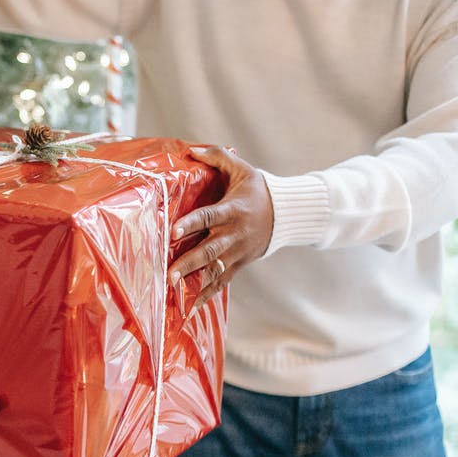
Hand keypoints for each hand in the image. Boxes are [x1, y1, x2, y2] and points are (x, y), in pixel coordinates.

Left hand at [171, 146, 273, 307]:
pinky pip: (222, 281)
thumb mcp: (242, 170)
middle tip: (170, 273)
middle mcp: (234, 234)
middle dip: (189, 262)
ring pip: (215, 269)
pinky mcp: (239, 263)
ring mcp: (237, 252)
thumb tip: (192, 150)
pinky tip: (190, 306)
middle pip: (210, 249)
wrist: (287, 215)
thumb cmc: (259, 190)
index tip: (172, 231)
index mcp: (232, 210)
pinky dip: (207, 294)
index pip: (209, 217)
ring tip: (175, 291)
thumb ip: (218, 157)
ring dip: (195, 281)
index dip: (191, 224)